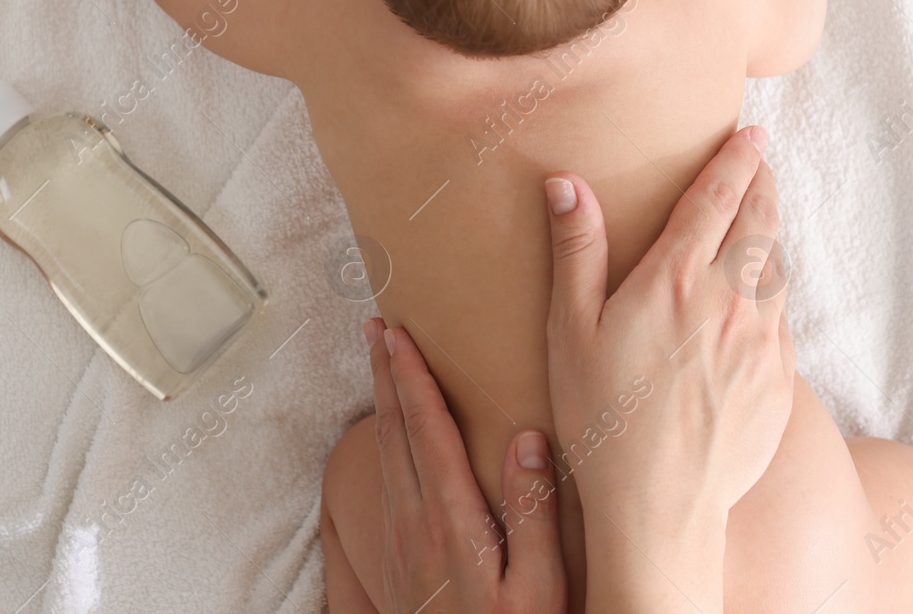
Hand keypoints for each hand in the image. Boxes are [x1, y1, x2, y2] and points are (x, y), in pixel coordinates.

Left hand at [365, 318, 565, 613]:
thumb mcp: (540, 588)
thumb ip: (533, 512)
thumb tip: (528, 438)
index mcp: (452, 521)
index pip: (427, 431)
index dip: (412, 378)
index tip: (398, 333)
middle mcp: (417, 523)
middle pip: (394, 432)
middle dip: (385, 374)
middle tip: (373, 325)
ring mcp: (403, 542)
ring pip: (385, 454)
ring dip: (381, 402)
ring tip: (377, 363)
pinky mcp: (399, 560)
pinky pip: (386, 482)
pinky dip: (385, 443)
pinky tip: (389, 437)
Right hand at [544, 125, 794, 606]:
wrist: (661, 507)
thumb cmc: (602, 419)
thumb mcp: (571, 331)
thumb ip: (577, 251)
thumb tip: (566, 183)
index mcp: (678, 279)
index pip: (719, 197)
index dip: (737, 158)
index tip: (751, 134)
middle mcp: (732, 300)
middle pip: (763, 221)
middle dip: (763, 185)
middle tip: (762, 164)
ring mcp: (764, 341)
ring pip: (779, 268)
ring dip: (772, 236)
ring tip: (760, 223)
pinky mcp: (782, 380)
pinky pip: (784, 318)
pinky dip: (774, 292)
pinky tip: (759, 299)